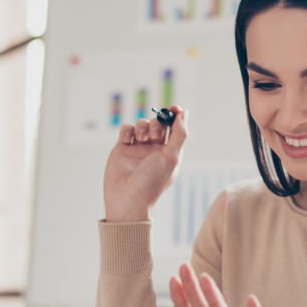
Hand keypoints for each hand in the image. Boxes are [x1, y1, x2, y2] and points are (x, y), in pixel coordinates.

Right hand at [103, 105, 188, 222]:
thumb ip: (180, 135)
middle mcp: (154, 149)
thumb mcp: (171, 157)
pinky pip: (126, 129)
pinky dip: (128, 130)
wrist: (126, 198)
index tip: (174, 108)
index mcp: (170, 152)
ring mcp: (138, 148)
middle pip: (158, 123)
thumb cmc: (151, 182)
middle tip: (155, 134)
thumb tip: (184, 113)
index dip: (175, 115)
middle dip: (158, 123)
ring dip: (143, 126)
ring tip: (141, 139)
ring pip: (142, 123)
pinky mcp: (122, 148)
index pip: (175, 128)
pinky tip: (128, 141)